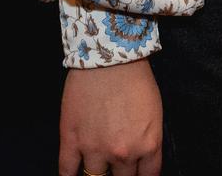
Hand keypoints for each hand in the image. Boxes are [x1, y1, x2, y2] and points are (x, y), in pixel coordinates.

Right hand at [60, 60, 162, 175]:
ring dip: (97, 173)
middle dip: (121, 174)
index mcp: (148, 145)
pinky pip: (67, 171)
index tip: (136, 173)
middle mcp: (123, 154)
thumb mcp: (154, 114)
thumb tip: (141, 160)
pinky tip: (74, 173)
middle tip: (117, 165)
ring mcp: (95, 149)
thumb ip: (149, 141)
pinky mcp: (71, 141)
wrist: (108, 57)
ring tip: (97, 163)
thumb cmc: (135, 79)